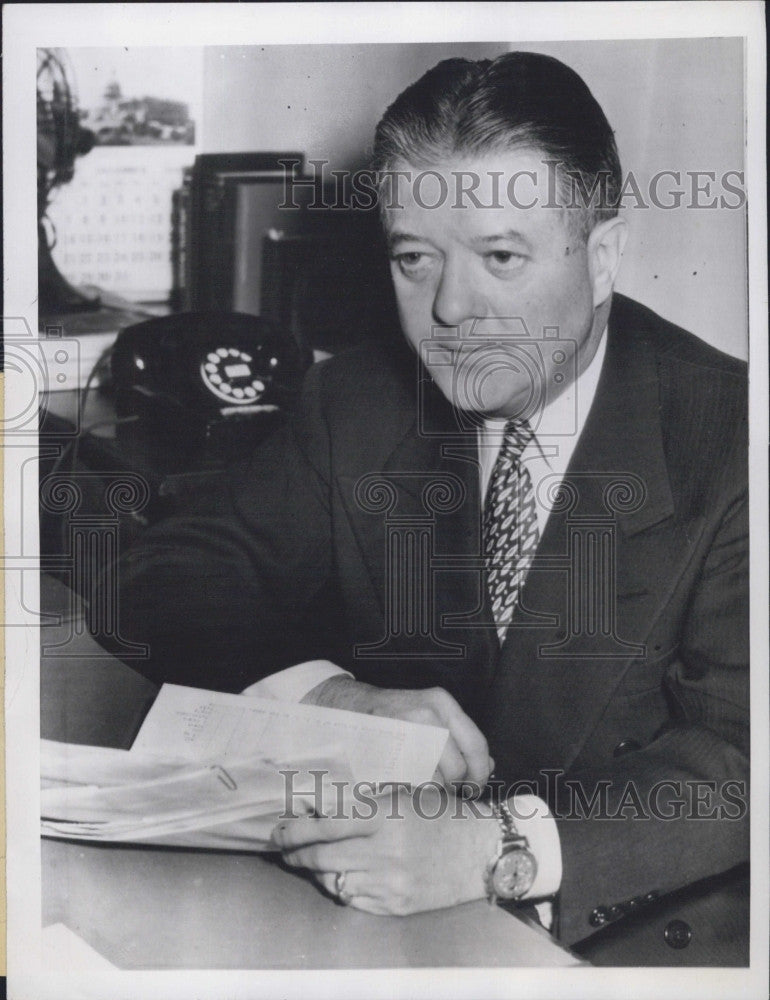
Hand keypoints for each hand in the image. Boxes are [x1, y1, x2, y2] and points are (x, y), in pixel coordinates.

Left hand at [272, 785, 498, 914]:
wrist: (482, 850)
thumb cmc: (442, 816)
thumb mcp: (404, 794)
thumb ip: (364, 798)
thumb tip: (320, 803)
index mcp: (384, 816)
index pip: (324, 825)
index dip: (295, 829)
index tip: (280, 829)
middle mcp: (384, 852)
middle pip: (320, 857)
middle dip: (295, 852)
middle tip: (284, 847)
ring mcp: (389, 883)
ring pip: (331, 881)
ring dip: (314, 871)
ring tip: (308, 860)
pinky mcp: (395, 906)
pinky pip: (353, 899)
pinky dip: (339, 887)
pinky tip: (339, 876)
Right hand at [302, 675, 492, 791]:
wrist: (348, 707)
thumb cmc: (394, 716)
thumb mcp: (432, 715)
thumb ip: (461, 738)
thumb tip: (489, 766)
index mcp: (442, 703)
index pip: (477, 745)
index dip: (480, 773)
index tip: (474, 787)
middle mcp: (426, 714)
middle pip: (457, 768)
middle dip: (453, 784)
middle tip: (443, 784)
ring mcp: (403, 733)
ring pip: (435, 780)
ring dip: (430, 787)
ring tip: (417, 776)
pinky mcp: (384, 752)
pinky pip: (409, 784)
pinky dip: (410, 787)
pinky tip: (403, 777)